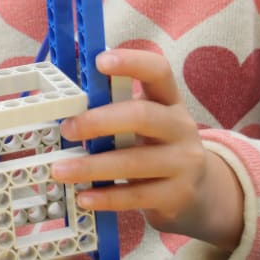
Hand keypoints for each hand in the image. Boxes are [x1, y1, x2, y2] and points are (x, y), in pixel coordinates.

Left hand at [49, 48, 244, 250]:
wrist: (199, 192)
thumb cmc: (155, 146)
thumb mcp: (144, 122)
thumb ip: (113, 108)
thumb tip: (64, 101)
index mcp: (169, 101)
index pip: (158, 71)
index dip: (131, 62)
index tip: (99, 61)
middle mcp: (181, 127)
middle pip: (142, 116)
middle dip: (99, 121)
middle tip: (66, 129)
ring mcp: (184, 162)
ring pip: (134, 162)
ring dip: (91, 166)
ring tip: (60, 170)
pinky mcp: (179, 195)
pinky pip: (137, 196)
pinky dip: (106, 197)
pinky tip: (83, 197)